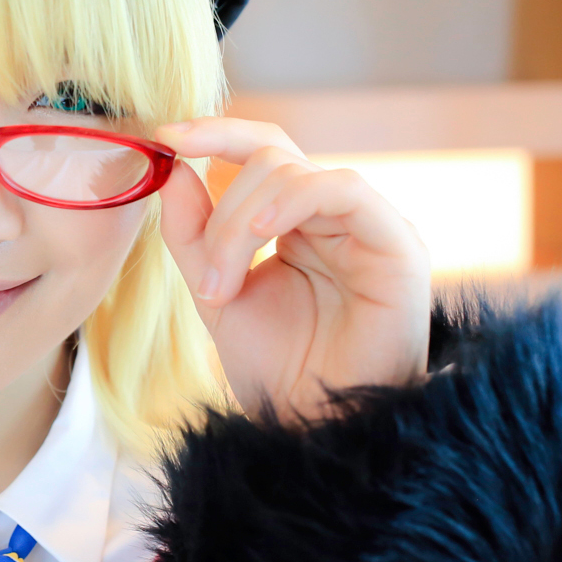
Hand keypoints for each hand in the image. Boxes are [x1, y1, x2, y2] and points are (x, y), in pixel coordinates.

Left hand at [155, 118, 431, 420]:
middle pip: (271, 157)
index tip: (163, 137)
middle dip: (221, 210)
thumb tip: (174, 165)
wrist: (316, 429)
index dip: (214, 133)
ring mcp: (369, 225)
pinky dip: (292, 200)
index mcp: (298, 221)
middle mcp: (336, 215)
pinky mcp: (398, 243)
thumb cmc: (277, 370)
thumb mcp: (216, 294)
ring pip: (294, 172)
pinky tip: (262, 232)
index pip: (260, 150)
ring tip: (223, 289)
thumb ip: (193, 233)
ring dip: (241, 223)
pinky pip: (343, 188)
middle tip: (206, 281)